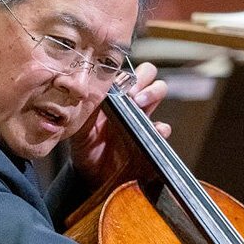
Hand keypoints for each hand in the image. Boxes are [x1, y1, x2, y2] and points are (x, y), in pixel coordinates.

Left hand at [69, 62, 169, 188]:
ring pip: (159, 91)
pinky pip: (163, 128)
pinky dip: (161, 128)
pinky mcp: (150, 138)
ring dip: (153, 92)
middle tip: (131, 91)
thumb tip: (85, 91)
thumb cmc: (85, 144)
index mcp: (114, 95)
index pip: (126, 70)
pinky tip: (154, 130)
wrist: (91, 173)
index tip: (119, 82)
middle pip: (148, 75)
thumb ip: (84, 109)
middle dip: (143, 78)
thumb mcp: (80, 125)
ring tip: (140, 102)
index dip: (126, 71)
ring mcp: (142, 117)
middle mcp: (130, 101)